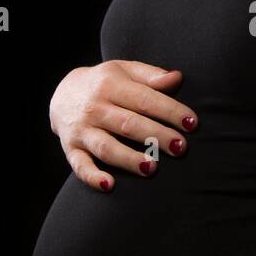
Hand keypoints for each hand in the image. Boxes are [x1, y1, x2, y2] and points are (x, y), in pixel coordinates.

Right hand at [49, 60, 198, 189]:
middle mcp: (94, 107)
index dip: (170, 111)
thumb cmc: (105, 83)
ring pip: (106, 147)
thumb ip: (151, 76)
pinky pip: (80, 165)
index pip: (145, 99)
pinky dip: (92, 177)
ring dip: (129, 159)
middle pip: (128, 124)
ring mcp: (81, 130)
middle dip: (156, 136)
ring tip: (152, 168)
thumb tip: (177, 78)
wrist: (63, 93)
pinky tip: (109, 185)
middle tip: (180, 148)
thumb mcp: (125, 70)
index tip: (192, 123)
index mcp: (110, 85)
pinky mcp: (71, 149)